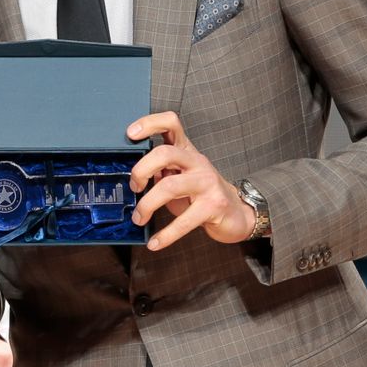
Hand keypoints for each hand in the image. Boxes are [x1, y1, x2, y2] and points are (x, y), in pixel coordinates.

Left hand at [126, 112, 253, 250]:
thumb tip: (131, 179)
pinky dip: (166, 235)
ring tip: (139, 218)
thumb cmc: (200, 195)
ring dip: (147, 204)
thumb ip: (159, 173)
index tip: (130, 134)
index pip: (171, 123)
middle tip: (134, 188)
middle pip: (164, 153)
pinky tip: (155, 243)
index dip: (149, 123)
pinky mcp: (213, 205)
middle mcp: (197, 162)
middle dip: (141, 170)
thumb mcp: (179, 178)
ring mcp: (207, 182)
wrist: (236, 214)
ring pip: (170, 186)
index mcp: (186, 151)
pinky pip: (184, 220)